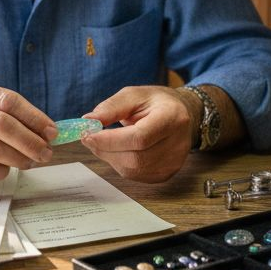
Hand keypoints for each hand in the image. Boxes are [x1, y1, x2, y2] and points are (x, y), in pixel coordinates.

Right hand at [0, 82, 55, 182]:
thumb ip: (5, 113)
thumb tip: (46, 131)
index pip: (9, 101)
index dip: (35, 118)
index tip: (52, 133)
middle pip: (3, 125)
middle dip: (30, 141)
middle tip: (46, 153)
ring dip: (19, 158)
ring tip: (30, 163)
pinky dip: (1, 171)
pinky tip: (5, 170)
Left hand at [80, 86, 194, 182]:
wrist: (182, 116)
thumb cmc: (156, 103)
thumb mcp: (134, 94)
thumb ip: (111, 107)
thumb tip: (88, 122)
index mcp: (172, 117)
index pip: (140, 137)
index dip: (111, 140)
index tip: (87, 135)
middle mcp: (177, 143)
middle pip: (135, 158)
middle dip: (106, 149)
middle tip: (89, 138)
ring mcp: (173, 163)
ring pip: (133, 169)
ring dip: (111, 157)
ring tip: (105, 142)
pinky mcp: (166, 174)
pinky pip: (135, 175)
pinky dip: (120, 164)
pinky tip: (120, 150)